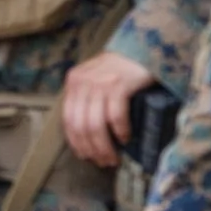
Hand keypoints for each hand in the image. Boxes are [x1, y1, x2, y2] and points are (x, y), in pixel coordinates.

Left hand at [62, 50, 156, 168]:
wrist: (143, 48)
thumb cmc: (120, 69)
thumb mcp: (95, 79)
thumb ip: (86, 99)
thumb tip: (85, 134)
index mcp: (74, 82)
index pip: (68, 120)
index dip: (76, 142)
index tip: (86, 156)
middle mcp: (83, 81)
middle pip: (81, 126)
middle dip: (92, 149)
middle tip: (103, 162)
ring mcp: (100, 82)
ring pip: (96, 125)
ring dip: (105, 146)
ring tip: (113, 157)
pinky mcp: (119, 84)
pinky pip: (115, 116)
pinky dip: (120, 131)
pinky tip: (124, 138)